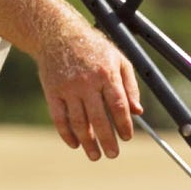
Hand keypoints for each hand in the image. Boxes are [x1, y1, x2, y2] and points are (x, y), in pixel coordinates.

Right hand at [38, 21, 141, 160]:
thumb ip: (130, 85)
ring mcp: (68, 88)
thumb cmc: (93, 47)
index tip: (127, 137)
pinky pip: (59, 118)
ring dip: (87, 142)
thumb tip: (137, 111)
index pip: (118, 105)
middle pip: (99, 118)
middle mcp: (87, 82)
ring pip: (79, 122)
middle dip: (107, 140)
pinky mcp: (52, 92)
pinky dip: (66, 134)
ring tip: (95, 155)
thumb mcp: (118, 59)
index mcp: (106, 73)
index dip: (124, 124)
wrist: (58, 34)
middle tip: (113, 154)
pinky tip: (74, 144)